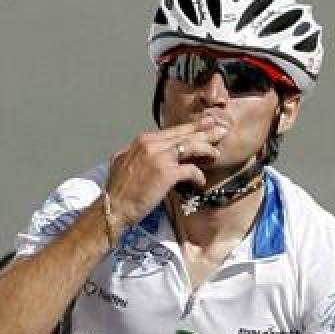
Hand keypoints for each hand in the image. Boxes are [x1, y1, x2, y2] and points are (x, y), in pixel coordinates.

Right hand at [105, 117, 227, 224]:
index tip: (203, 126)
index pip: (171, 131)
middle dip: (205, 131)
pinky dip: (198, 175)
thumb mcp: (123, 162)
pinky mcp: (167, 173)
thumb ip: (137, 153)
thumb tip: (147, 151)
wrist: (113, 207)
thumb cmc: (118, 190)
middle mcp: (150, 144)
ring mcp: (159, 157)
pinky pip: (190, 169)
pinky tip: (200, 181)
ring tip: (216, 153)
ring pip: (191, 146)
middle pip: (184, 134)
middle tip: (220, 129)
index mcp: (141, 141)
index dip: (189, 129)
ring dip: (206, 149)